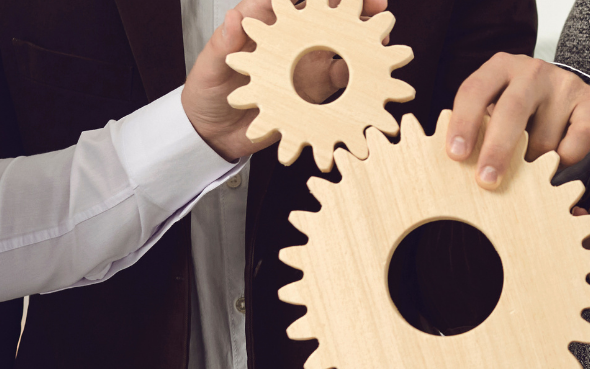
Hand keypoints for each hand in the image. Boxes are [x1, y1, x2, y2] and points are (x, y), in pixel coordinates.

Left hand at [182, 0, 390, 160]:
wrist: (214, 134)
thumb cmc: (207, 92)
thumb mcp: (209, 66)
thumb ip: (224, 44)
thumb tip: (237, 17)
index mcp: (265, 26)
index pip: (293, 0)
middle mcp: (291, 42)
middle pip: (327, 16)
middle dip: (354, 8)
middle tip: (376, 6)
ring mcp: (305, 65)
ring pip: (342, 45)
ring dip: (363, 39)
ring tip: (381, 39)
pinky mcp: (314, 92)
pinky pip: (342, 82)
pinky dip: (359, 77)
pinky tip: (372, 74)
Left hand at [447, 53, 589, 188]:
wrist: (565, 95)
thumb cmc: (519, 110)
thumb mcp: (494, 108)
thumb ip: (479, 127)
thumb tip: (461, 166)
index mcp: (499, 67)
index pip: (474, 91)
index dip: (463, 123)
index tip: (456, 155)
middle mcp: (531, 71)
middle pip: (511, 110)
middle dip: (497, 149)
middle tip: (487, 180)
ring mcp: (563, 83)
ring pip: (544, 138)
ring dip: (534, 162)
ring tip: (530, 163)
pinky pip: (577, 141)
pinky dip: (566, 159)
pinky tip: (559, 159)